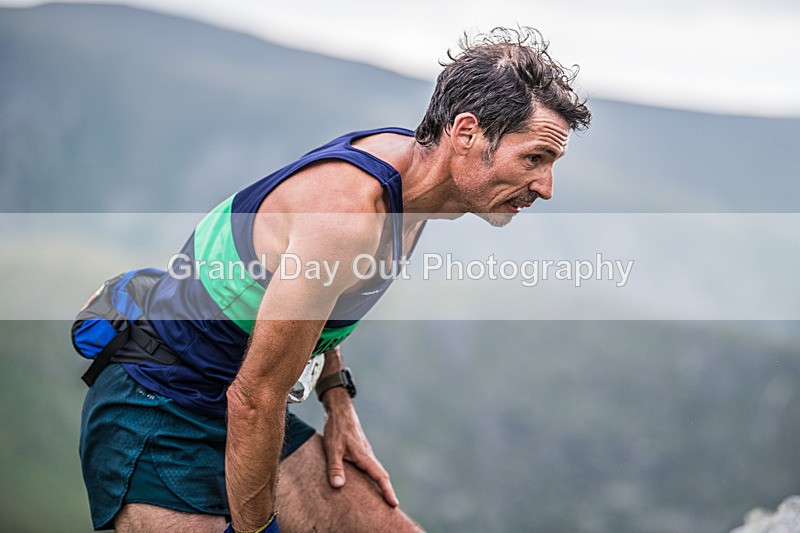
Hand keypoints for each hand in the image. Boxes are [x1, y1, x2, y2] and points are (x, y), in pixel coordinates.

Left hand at [322, 388, 398, 506]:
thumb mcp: (332, 448)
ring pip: (375, 471)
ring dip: (379, 484)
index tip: (394, 503)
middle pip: (381, 476)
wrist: (340, 410)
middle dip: (387, 491)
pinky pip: (369, 467)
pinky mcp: (360, 451)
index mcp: (364, 456)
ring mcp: (365, 453)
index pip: (380, 476)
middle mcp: (368, 455)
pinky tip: (366, 482)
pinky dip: (371, 477)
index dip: (387, 491)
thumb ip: (335, 467)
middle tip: (391, 506)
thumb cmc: (336, 428)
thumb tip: (338, 486)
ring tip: (381, 499)